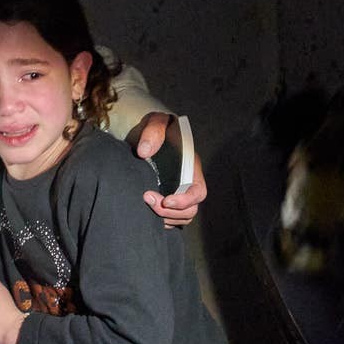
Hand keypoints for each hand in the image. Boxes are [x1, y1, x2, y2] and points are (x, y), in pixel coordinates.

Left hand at [132, 112, 208, 228]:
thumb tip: (144, 152)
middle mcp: (189, 183)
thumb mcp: (156, 122)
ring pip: (182, 217)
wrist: (148, 134)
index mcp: (191, 168)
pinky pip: (173, 219)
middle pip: (190, 210)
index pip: (198, 192)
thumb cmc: (157, 127)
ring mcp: (179, 192)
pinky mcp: (169, 198)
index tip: (166, 201)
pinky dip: (162, 220)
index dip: (185, 201)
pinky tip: (148, 212)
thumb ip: (152, 133)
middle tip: (147, 200)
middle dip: (170, 212)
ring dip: (165, 218)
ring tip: (146, 207)